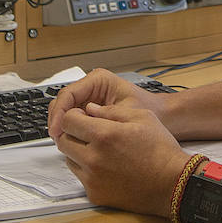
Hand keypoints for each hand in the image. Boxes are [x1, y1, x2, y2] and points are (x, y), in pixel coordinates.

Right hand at [47, 68, 164, 139]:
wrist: (165, 117)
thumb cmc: (151, 111)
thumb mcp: (126, 113)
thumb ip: (102, 115)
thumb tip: (77, 120)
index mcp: (99, 80)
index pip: (68, 94)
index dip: (60, 113)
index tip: (58, 129)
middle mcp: (92, 87)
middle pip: (63, 102)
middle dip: (57, 120)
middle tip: (56, 138)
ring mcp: (90, 99)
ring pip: (66, 112)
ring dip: (63, 126)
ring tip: (62, 142)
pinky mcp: (91, 111)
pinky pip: (75, 120)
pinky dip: (71, 131)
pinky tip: (72, 143)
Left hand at [53, 101, 187, 215]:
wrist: (172, 184)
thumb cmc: (161, 150)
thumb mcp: (141, 117)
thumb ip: (111, 111)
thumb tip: (90, 109)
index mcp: (104, 135)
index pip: (68, 120)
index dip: (74, 116)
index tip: (82, 117)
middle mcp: (93, 158)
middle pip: (63, 140)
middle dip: (72, 133)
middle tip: (87, 132)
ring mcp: (92, 179)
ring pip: (69, 159)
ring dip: (77, 151)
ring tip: (98, 149)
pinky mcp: (95, 194)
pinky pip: (80, 177)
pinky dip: (87, 170)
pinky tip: (105, 166)